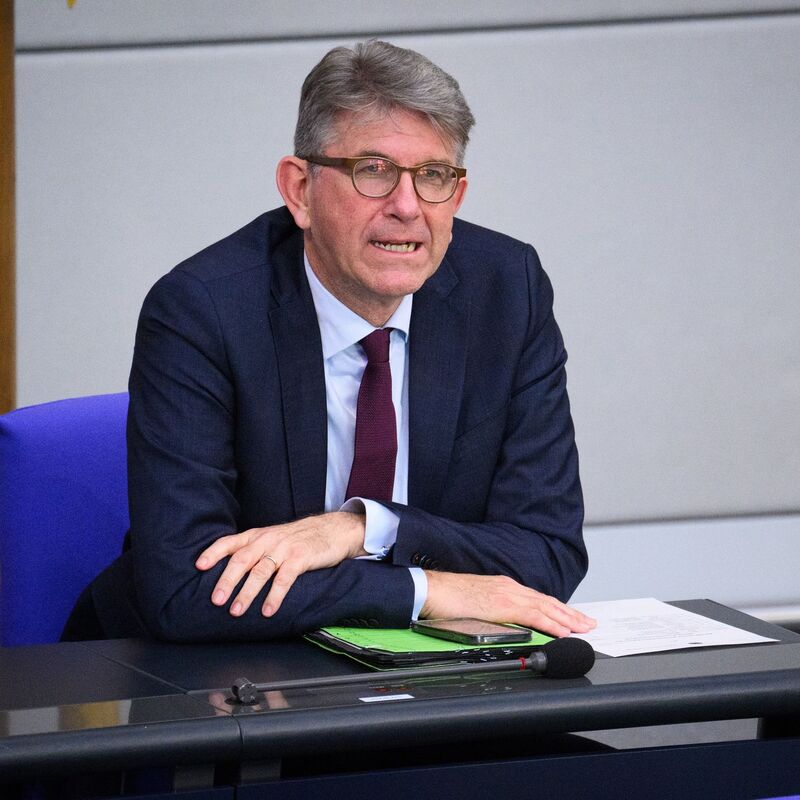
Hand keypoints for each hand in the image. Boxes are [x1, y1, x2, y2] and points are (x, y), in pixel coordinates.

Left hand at [195, 511, 366, 617]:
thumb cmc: (299, 538)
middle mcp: (267, 540)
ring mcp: (284, 548)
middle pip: (242, 559)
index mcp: (257, 535)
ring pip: (260, 571)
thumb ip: (253, 551)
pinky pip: (284, 579)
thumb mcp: (273, 539)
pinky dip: (274, 596)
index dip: (213, 553)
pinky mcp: (301, 558)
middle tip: (216, 599)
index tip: (199, 566)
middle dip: (227, 580)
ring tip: (236, 610)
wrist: (333, 529)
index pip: (230, 542)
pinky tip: (268, 610)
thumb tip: (228, 573)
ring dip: (247, 592)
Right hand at [421, 571, 595, 637]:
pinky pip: (532, 615)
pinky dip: (551, 623)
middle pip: (547, 601)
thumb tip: (502, 625)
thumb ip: (492, 611)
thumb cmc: (446, 597)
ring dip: (567, 618)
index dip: (557, 609)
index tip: (572, 618)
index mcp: (503, 587)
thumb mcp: (476, 604)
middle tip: (589, 624)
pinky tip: (563, 631)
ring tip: (584, 628)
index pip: (537, 599)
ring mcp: (506, 594)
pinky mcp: (501, 605)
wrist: (429, 589)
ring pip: (545, 607)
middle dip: (570, 613)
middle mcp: (508, 587)